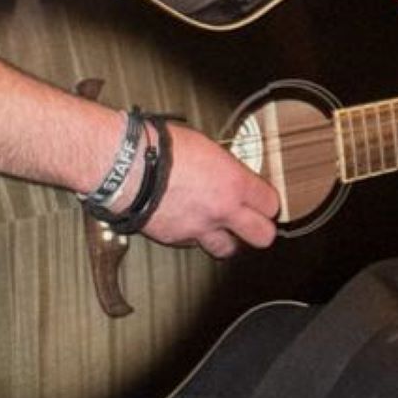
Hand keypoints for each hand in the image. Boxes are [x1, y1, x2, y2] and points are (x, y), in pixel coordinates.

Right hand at [138, 123, 281, 258]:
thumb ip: (225, 168)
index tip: (264, 200)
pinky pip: (193, 244)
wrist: (126, 167)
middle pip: (263, 236)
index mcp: (234, 183)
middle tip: (254, 223)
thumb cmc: (162, 148)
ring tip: (222, 230)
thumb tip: (230, 173)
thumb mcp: (207, 147)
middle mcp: (221, 210)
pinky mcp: (174, 239)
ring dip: (228, 241)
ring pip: (227, 250)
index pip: (271, 204)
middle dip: (261, 230)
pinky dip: (194, 237)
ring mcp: (198, 228)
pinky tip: (188, 222)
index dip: (269, 203)